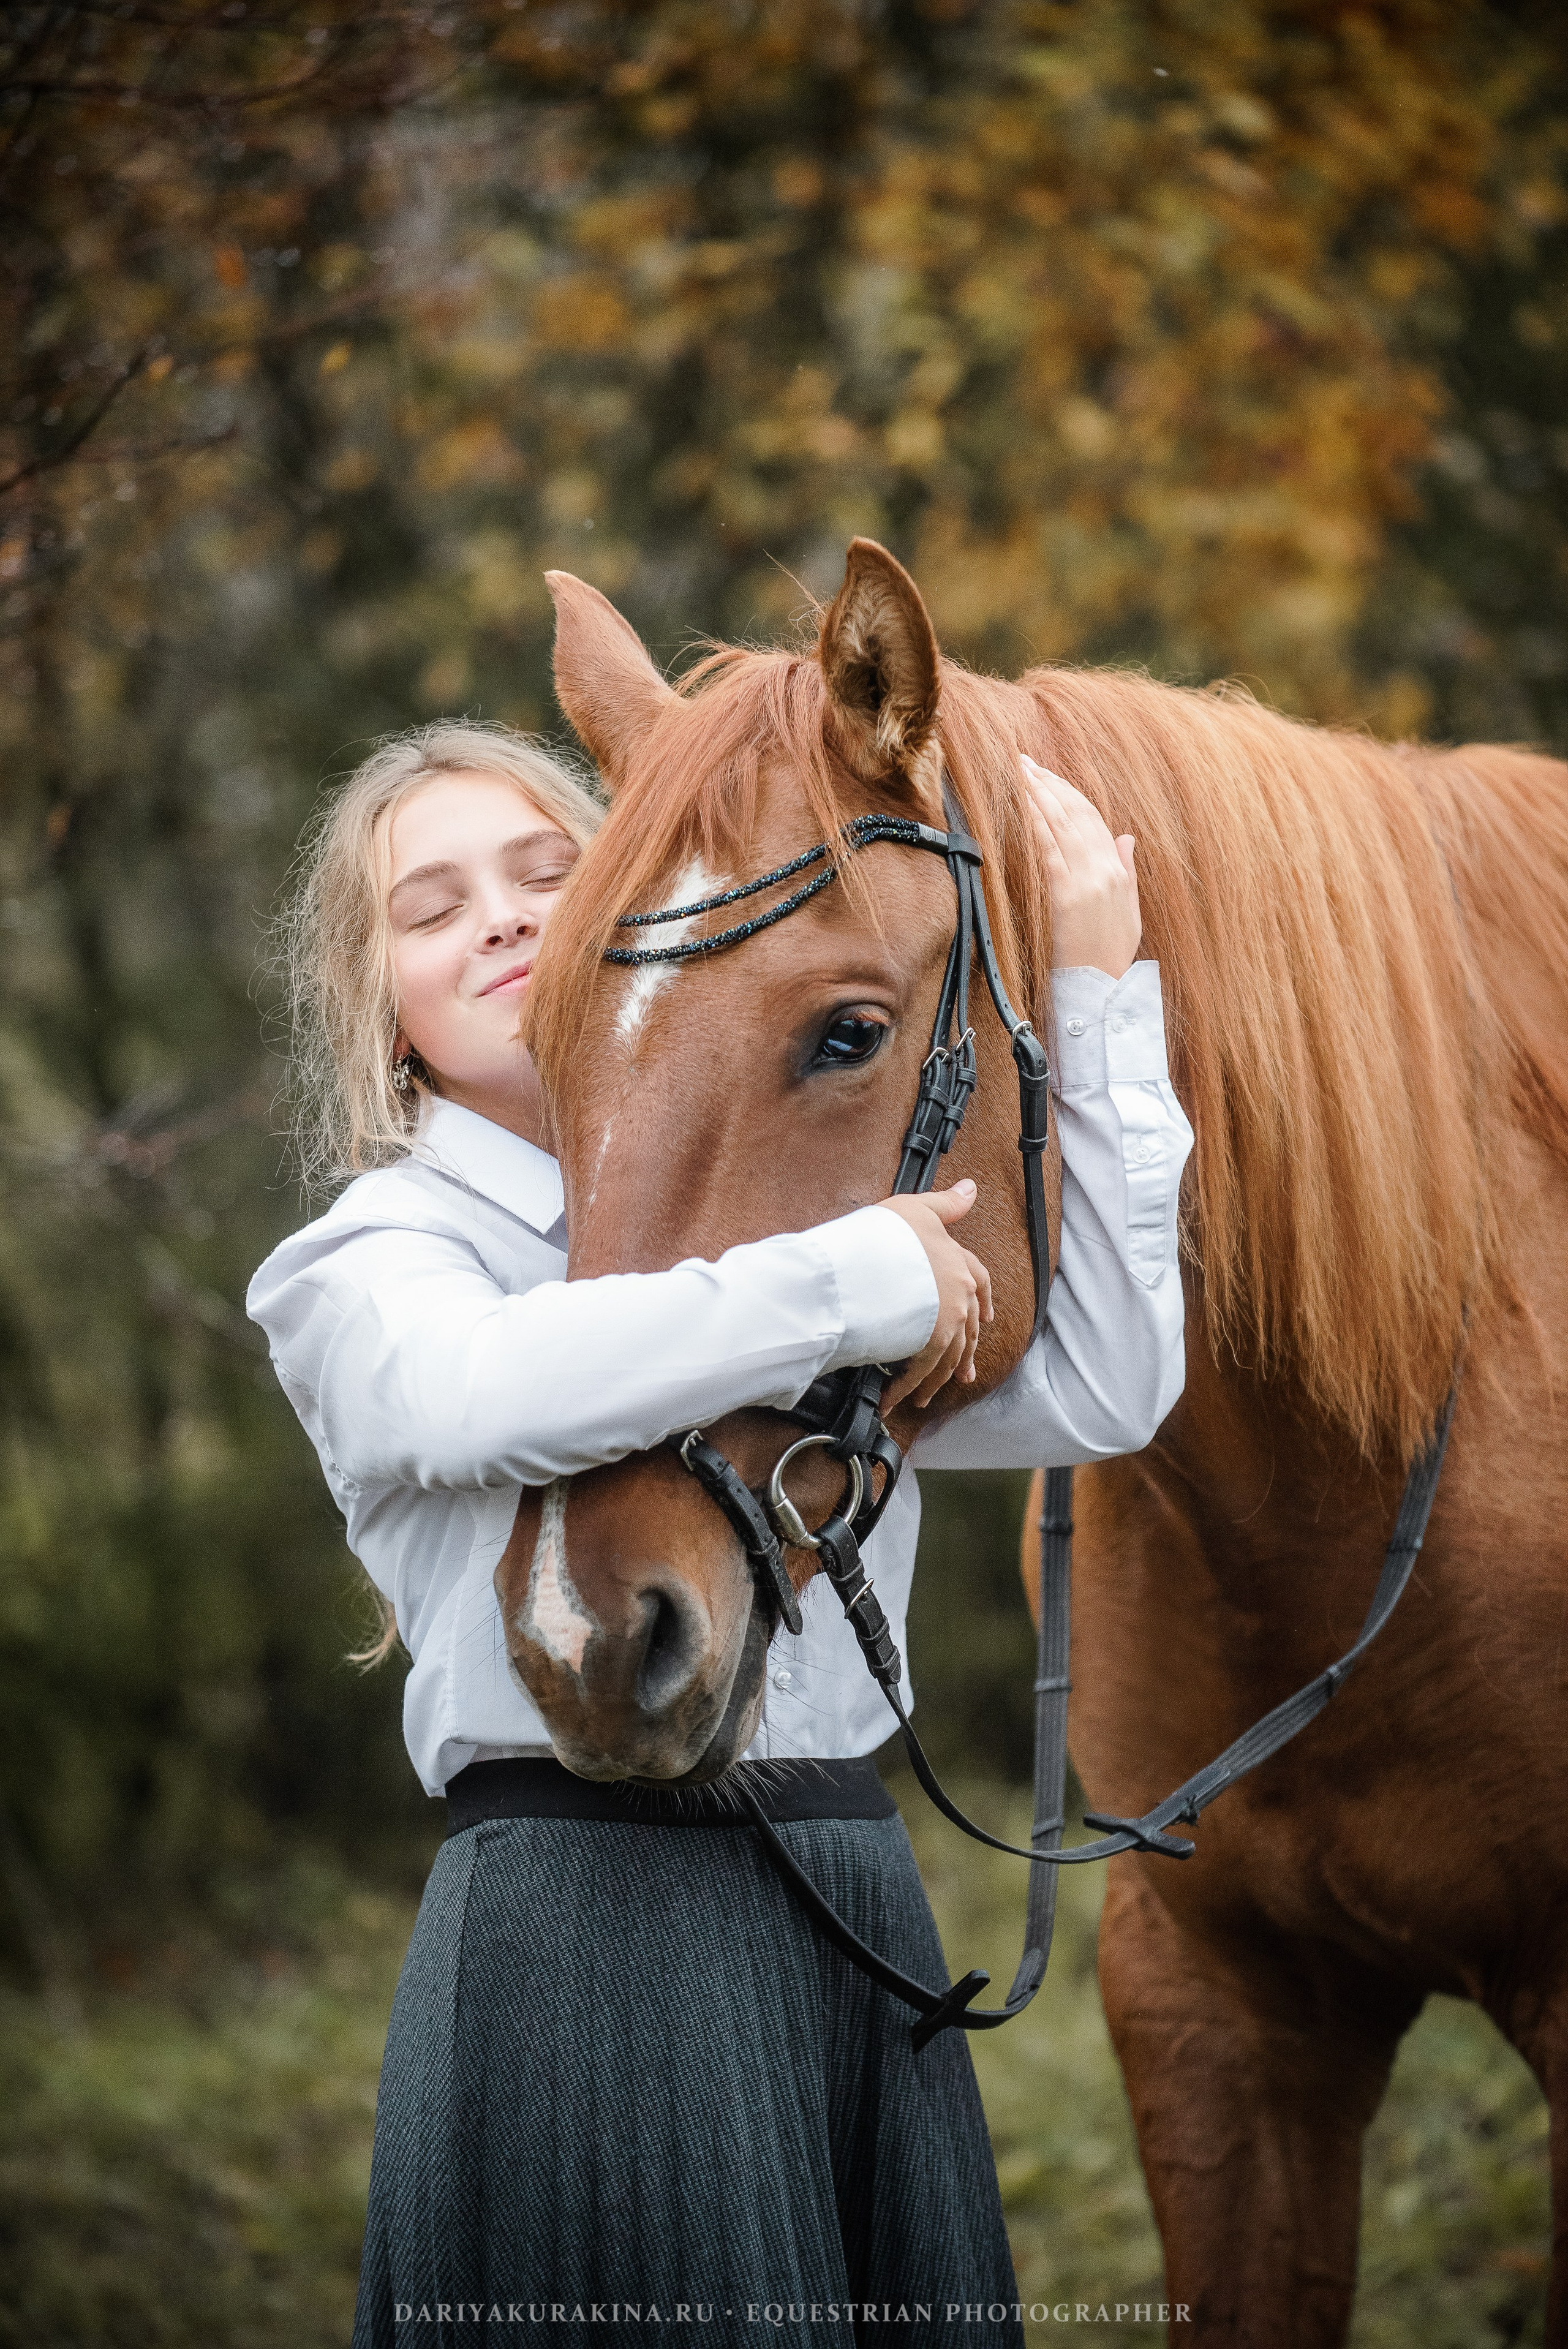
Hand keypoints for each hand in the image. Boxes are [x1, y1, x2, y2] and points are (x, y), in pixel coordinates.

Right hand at [873, 1179, 993, 1408]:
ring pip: (949, 1356)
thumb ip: (945, 1205)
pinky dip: (907, 1388)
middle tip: (962, 1374)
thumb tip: (971, 1188)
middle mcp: (958, 1293)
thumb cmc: (885, 1232)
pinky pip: (921, 1372)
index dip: (984, 1300)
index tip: (986, 1319)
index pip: (980, 1280)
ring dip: (935, 1379)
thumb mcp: (916, 1208)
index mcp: (957, 1261)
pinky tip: (892, 1399)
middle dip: (964, 1352)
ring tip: (922, 1397)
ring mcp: (946, 1319)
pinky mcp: (928, 1342)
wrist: (866, 1257)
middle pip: (968, 1327)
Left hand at [1021, 754, 1141, 978]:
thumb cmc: (1110, 952)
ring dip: (1039, 794)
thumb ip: (1127, 869)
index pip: (1093, 819)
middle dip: (1049, 784)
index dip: (1070, 793)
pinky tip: (1024, 804)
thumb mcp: (1129, 908)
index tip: (1048, 775)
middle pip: (1075, 814)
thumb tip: (1127, 836)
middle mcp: (1104, 869)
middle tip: (1026, 761)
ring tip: (1021, 772)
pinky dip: (1037, 823)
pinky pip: (1049, 849)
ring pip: (1061, 825)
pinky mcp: (1065, 895)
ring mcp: (1085, 881)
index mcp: (1118, 870)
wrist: (1100, 986)